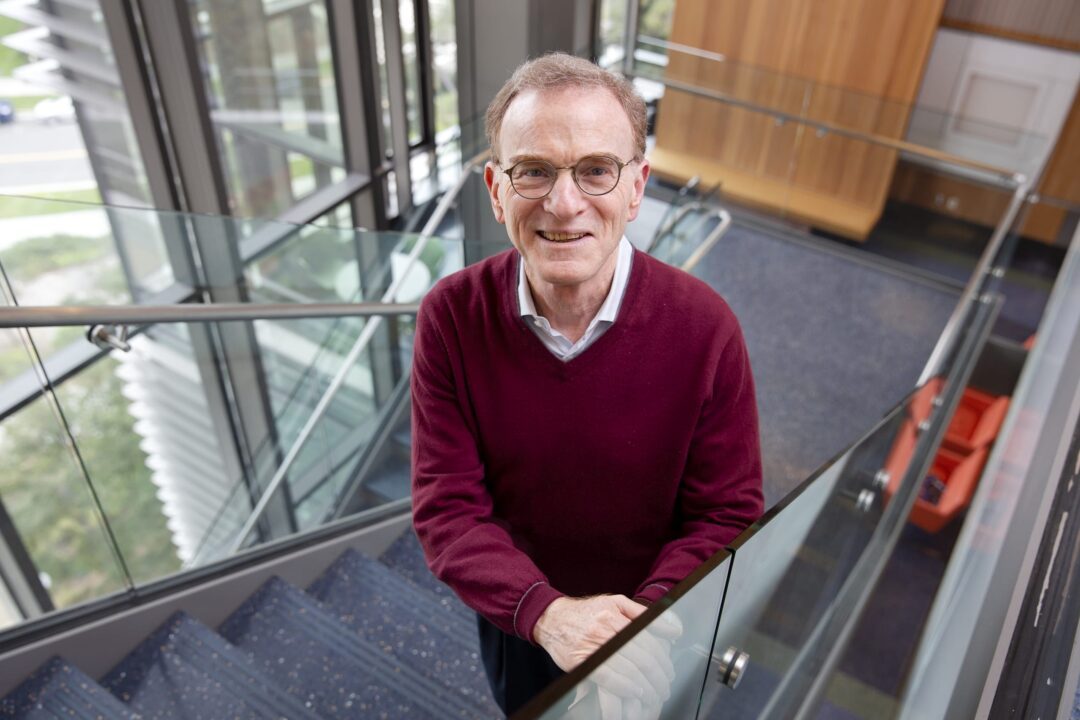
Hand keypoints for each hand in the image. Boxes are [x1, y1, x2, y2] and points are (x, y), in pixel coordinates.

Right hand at [535, 595, 674, 707]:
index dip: (662, 659)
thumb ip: (642, 614)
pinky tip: (635, 692)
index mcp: (616, 615)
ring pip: (628, 669)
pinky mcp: (582, 661)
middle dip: (657, 676)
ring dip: (646, 685)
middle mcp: (605, 629)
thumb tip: (672, 628)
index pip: (648, 641)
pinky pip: (608, 677)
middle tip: (664, 686)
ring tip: (654, 694)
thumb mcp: (615, 602)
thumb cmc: (586, 612)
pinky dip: (624, 687)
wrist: (552, 618)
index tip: (669, 671)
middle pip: (641, 657)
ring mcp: (593, 646)